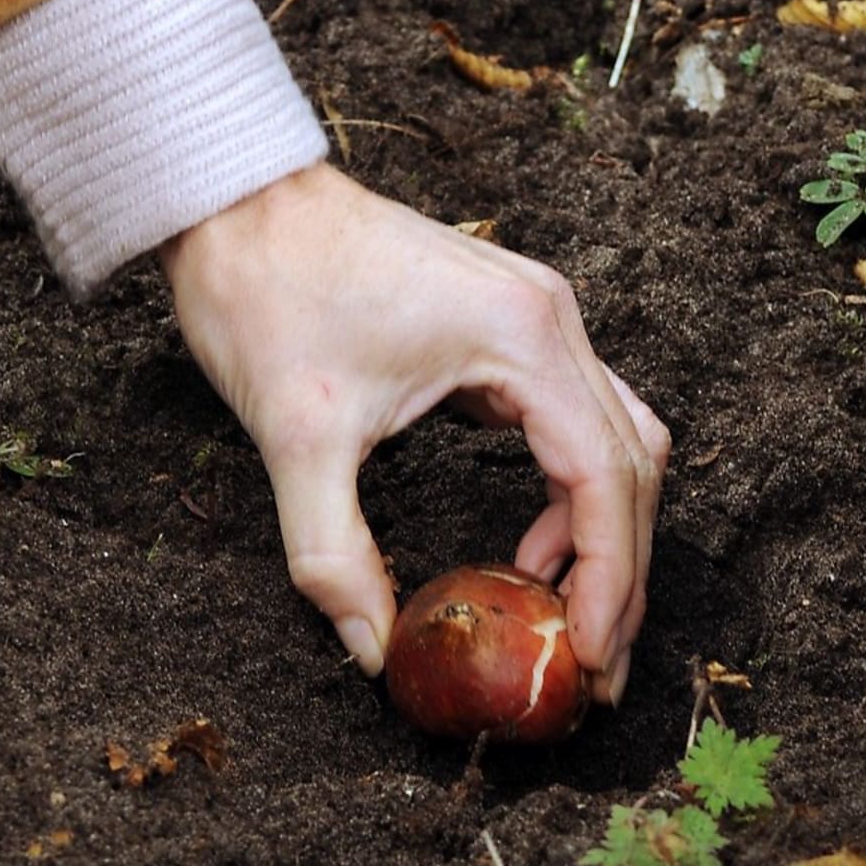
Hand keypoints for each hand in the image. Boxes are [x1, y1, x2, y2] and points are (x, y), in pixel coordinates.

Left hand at [158, 163, 669, 703]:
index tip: (588, 656)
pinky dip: (571, 491)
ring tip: (566, 615)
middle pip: (630, 466)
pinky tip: (528, 547)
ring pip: (616, 441)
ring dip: (604, 533)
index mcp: (523, 338)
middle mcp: (550, 320)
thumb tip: (373, 648)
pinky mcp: (509, 325)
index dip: (609, 579)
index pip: (606, 478)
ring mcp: (537, 316)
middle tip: (592, 667)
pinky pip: (576, 418)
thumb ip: (334, 553)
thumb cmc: (267, 289)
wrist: (235, 199)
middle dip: (619, 574)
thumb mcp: (297, 434)